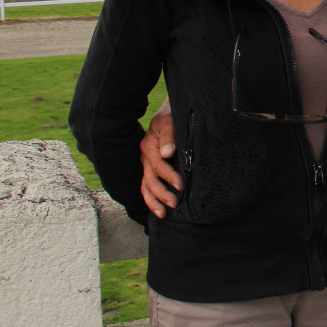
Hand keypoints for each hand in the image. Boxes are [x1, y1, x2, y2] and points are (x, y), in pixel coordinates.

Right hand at [140, 100, 181, 218]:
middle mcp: (145, 157)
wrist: (168, 113)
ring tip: (164, 213)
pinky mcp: (149, 168)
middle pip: (150, 180)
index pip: (158, 166)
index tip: (181, 185)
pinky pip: (146, 186)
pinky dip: (150, 199)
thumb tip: (167, 153)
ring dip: (154, 201)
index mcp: (148, 146)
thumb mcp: (170, 121)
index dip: (169, 177)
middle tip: (174, 203)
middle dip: (162, 194)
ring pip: (145, 186)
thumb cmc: (172, 116)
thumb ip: (169, 136)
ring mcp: (146, 164)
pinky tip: (158, 209)